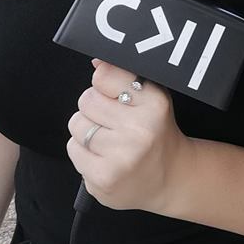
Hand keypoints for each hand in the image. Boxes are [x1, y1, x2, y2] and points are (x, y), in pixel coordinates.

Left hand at [67, 61, 191, 212]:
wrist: (170, 180)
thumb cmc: (156, 135)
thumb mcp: (152, 99)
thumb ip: (123, 77)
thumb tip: (97, 63)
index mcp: (154, 102)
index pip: (104, 76)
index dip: (105, 85)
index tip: (116, 97)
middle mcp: (139, 128)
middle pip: (87, 100)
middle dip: (94, 109)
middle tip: (113, 122)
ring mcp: (121, 156)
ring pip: (77, 124)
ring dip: (87, 131)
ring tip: (108, 140)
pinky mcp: (103, 178)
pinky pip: (73, 150)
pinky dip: (83, 153)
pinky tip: (103, 157)